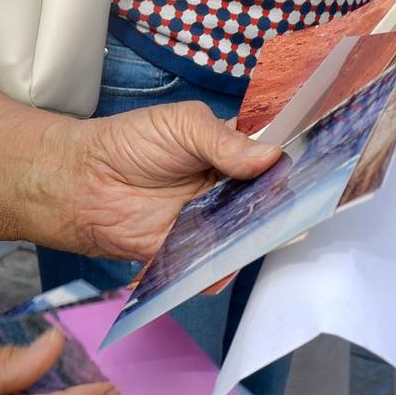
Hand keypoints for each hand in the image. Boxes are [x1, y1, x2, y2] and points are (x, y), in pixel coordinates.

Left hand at [36, 107, 283, 260]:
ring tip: (253, 231)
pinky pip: (215, 266)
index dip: (289, 166)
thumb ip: (226, 142)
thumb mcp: (183, 126)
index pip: (271, 161)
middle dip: (278, 207)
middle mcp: (227, 190)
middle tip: (282, 205)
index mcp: (231, 152)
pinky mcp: (191, 253)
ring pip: (246, 236)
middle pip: (266, 203)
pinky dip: (221, 269)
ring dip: (253, 238)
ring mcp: (211, 223)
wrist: (85, 181)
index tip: (310, 171)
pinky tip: (223, 262)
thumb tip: (271, 156)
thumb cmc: (131, 143)